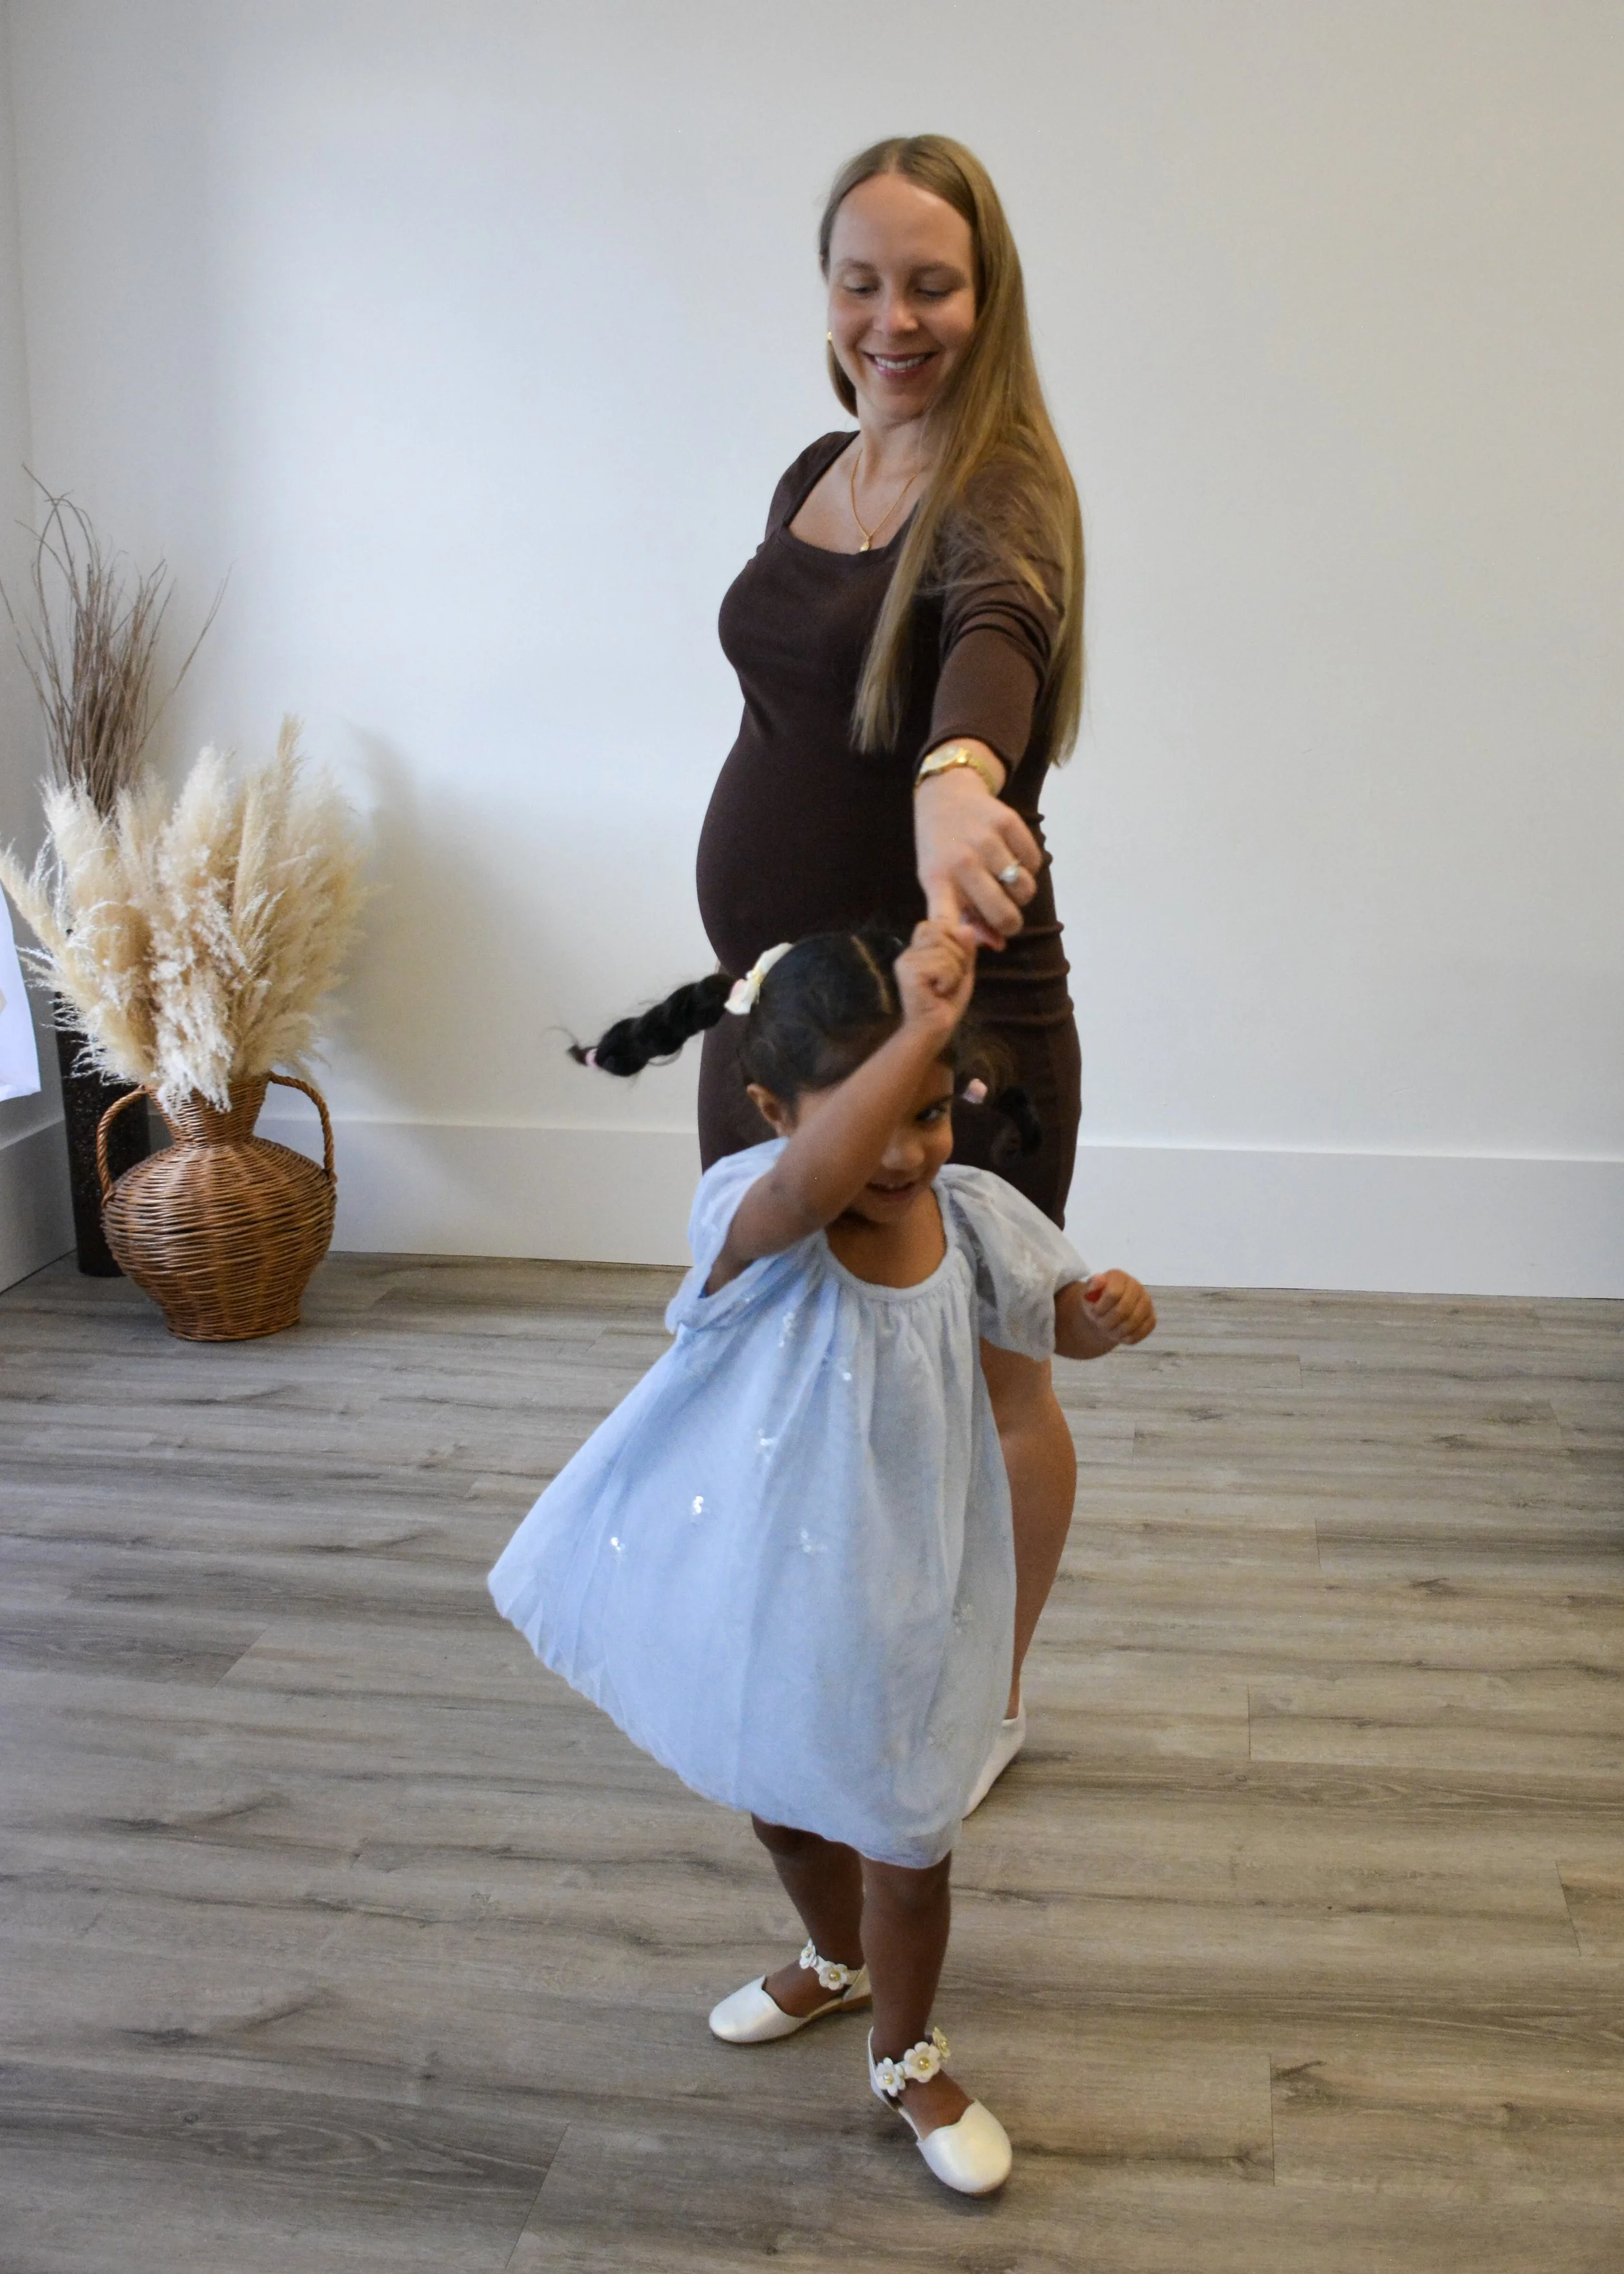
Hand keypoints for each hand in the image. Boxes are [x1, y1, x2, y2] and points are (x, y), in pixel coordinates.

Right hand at [893, 920, 975, 1034]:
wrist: (934, 1029)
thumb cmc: (946, 1002)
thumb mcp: (962, 970)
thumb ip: (965, 948)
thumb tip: (967, 926)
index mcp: (917, 949)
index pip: (937, 925)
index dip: (953, 940)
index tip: (951, 965)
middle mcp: (907, 952)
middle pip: (942, 932)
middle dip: (957, 957)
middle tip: (948, 980)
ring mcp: (906, 962)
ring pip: (945, 952)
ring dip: (954, 973)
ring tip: (943, 988)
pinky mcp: (909, 974)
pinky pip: (942, 966)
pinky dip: (949, 981)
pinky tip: (938, 993)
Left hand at [914, 758, 1042, 952]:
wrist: (945, 796)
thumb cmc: (941, 850)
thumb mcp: (939, 882)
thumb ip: (964, 916)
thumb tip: (998, 944)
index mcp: (938, 881)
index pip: (946, 919)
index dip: (959, 940)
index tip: (968, 947)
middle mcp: (962, 862)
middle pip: (1004, 913)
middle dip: (1010, 923)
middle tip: (1006, 916)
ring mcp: (987, 840)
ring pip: (1025, 889)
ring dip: (1021, 894)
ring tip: (1008, 884)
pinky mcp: (1008, 821)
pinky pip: (1035, 862)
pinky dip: (1030, 868)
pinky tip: (1014, 859)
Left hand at [1080, 1270, 1155, 1348]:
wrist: (1105, 1314)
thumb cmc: (1095, 1302)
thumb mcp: (1087, 1294)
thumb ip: (1091, 1286)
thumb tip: (1099, 1279)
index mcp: (1119, 1277)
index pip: (1113, 1294)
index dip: (1101, 1308)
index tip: (1094, 1312)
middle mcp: (1136, 1286)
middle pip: (1124, 1309)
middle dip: (1108, 1322)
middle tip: (1100, 1325)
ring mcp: (1146, 1302)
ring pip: (1134, 1322)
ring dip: (1117, 1331)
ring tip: (1108, 1331)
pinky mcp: (1151, 1318)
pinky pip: (1142, 1331)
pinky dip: (1128, 1338)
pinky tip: (1119, 1335)